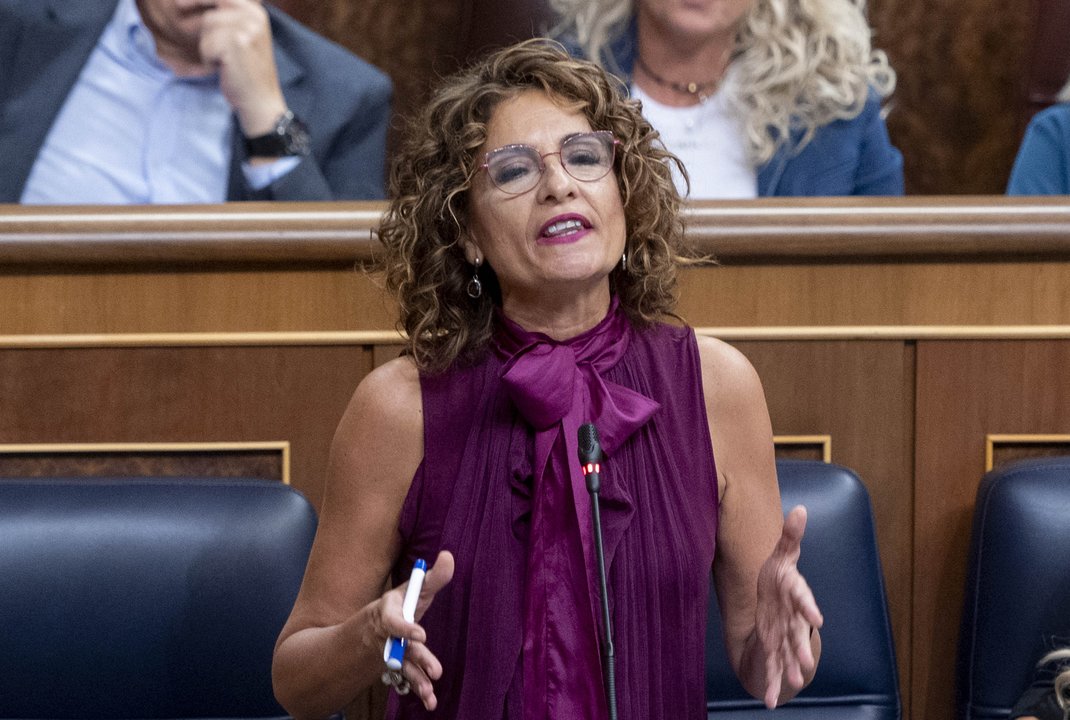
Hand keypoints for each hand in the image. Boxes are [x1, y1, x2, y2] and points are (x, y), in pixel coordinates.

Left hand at [198, 0, 287, 135]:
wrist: (260, 100)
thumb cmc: (248, 71)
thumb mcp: (244, 37)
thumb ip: (228, 16)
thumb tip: (199, 1)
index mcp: (257, 12)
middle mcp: (255, 16)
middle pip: (214, 4)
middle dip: (193, 4)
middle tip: (176, 4)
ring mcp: (247, 29)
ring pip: (208, 25)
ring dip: (208, 44)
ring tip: (223, 60)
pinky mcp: (237, 44)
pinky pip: (207, 43)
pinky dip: (209, 58)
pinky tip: (223, 68)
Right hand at [369, 550, 454, 710]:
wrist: (373, 628)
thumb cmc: (400, 604)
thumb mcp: (414, 589)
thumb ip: (433, 577)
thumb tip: (449, 556)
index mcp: (389, 612)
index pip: (393, 620)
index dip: (405, 628)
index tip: (421, 634)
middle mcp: (389, 635)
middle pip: (403, 648)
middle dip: (418, 659)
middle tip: (435, 671)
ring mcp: (394, 652)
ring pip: (405, 667)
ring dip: (418, 680)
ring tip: (430, 693)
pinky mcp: (400, 666)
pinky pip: (408, 679)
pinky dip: (418, 689)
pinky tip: (430, 701)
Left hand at [754, 505, 823, 707]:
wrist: (775, 595)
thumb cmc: (780, 573)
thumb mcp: (782, 553)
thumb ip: (791, 535)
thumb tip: (799, 508)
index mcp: (796, 594)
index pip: (803, 599)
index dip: (809, 608)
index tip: (817, 619)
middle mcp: (793, 618)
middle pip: (798, 633)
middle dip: (801, 647)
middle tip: (806, 663)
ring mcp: (783, 635)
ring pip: (787, 654)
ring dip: (789, 669)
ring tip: (792, 683)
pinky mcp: (772, 647)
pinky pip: (770, 666)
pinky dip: (770, 684)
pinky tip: (769, 702)